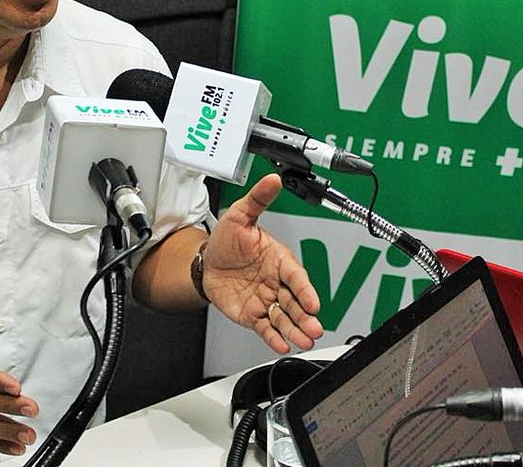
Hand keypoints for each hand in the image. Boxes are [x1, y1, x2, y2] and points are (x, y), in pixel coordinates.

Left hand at [202, 173, 324, 353]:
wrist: (206, 262)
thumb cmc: (227, 240)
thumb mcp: (240, 215)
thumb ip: (258, 199)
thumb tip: (272, 179)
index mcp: (279, 259)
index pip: (296, 275)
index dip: (305, 289)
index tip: (314, 302)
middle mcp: (277, 282)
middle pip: (295, 301)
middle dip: (306, 316)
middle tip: (315, 328)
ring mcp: (266, 299)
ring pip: (285, 317)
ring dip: (295, 329)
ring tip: (304, 340)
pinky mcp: (253, 315)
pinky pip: (266, 327)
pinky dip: (274, 337)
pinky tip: (281, 344)